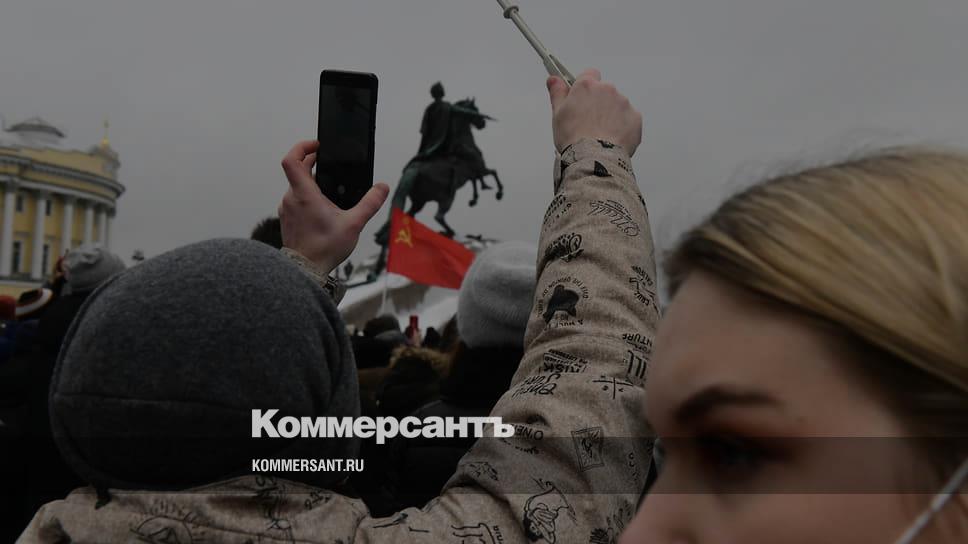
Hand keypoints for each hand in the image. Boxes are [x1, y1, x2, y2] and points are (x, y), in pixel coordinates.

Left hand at [279, 141, 388, 274]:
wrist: (306, 270)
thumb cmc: (324, 248)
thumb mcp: (354, 224)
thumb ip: (370, 203)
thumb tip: (382, 188)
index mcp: (304, 194)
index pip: (292, 159)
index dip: (302, 147)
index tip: (317, 146)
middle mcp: (291, 198)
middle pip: (297, 171)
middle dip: (313, 163)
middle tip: (329, 166)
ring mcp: (287, 209)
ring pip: (296, 186)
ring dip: (311, 183)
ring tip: (329, 190)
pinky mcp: (287, 219)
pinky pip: (295, 200)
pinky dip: (306, 197)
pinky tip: (322, 209)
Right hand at [547, 69, 642, 155]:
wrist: (594, 158)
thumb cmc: (575, 138)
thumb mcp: (558, 114)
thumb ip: (557, 92)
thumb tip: (554, 79)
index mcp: (587, 86)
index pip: (589, 74)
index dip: (585, 87)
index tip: (581, 97)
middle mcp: (607, 90)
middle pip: (604, 91)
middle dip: (598, 103)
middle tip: (588, 122)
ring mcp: (623, 103)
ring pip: (617, 105)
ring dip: (611, 115)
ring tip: (600, 134)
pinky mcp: (635, 118)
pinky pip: (629, 119)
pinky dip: (622, 127)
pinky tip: (612, 138)